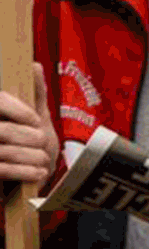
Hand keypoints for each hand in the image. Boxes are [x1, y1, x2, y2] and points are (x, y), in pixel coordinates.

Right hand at [0, 65, 57, 188]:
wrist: (24, 182)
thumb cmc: (28, 144)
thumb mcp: (35, 117)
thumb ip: (34, 94)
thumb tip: (33, 66)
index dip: (17, 110)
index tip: (36, 121)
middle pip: (2, 130)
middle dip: (29, 137)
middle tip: (42, 142)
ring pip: (4, 151)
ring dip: (30, 156)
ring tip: (43, 159)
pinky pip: (2, 170)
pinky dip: (25, 172)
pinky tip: (39, 172)